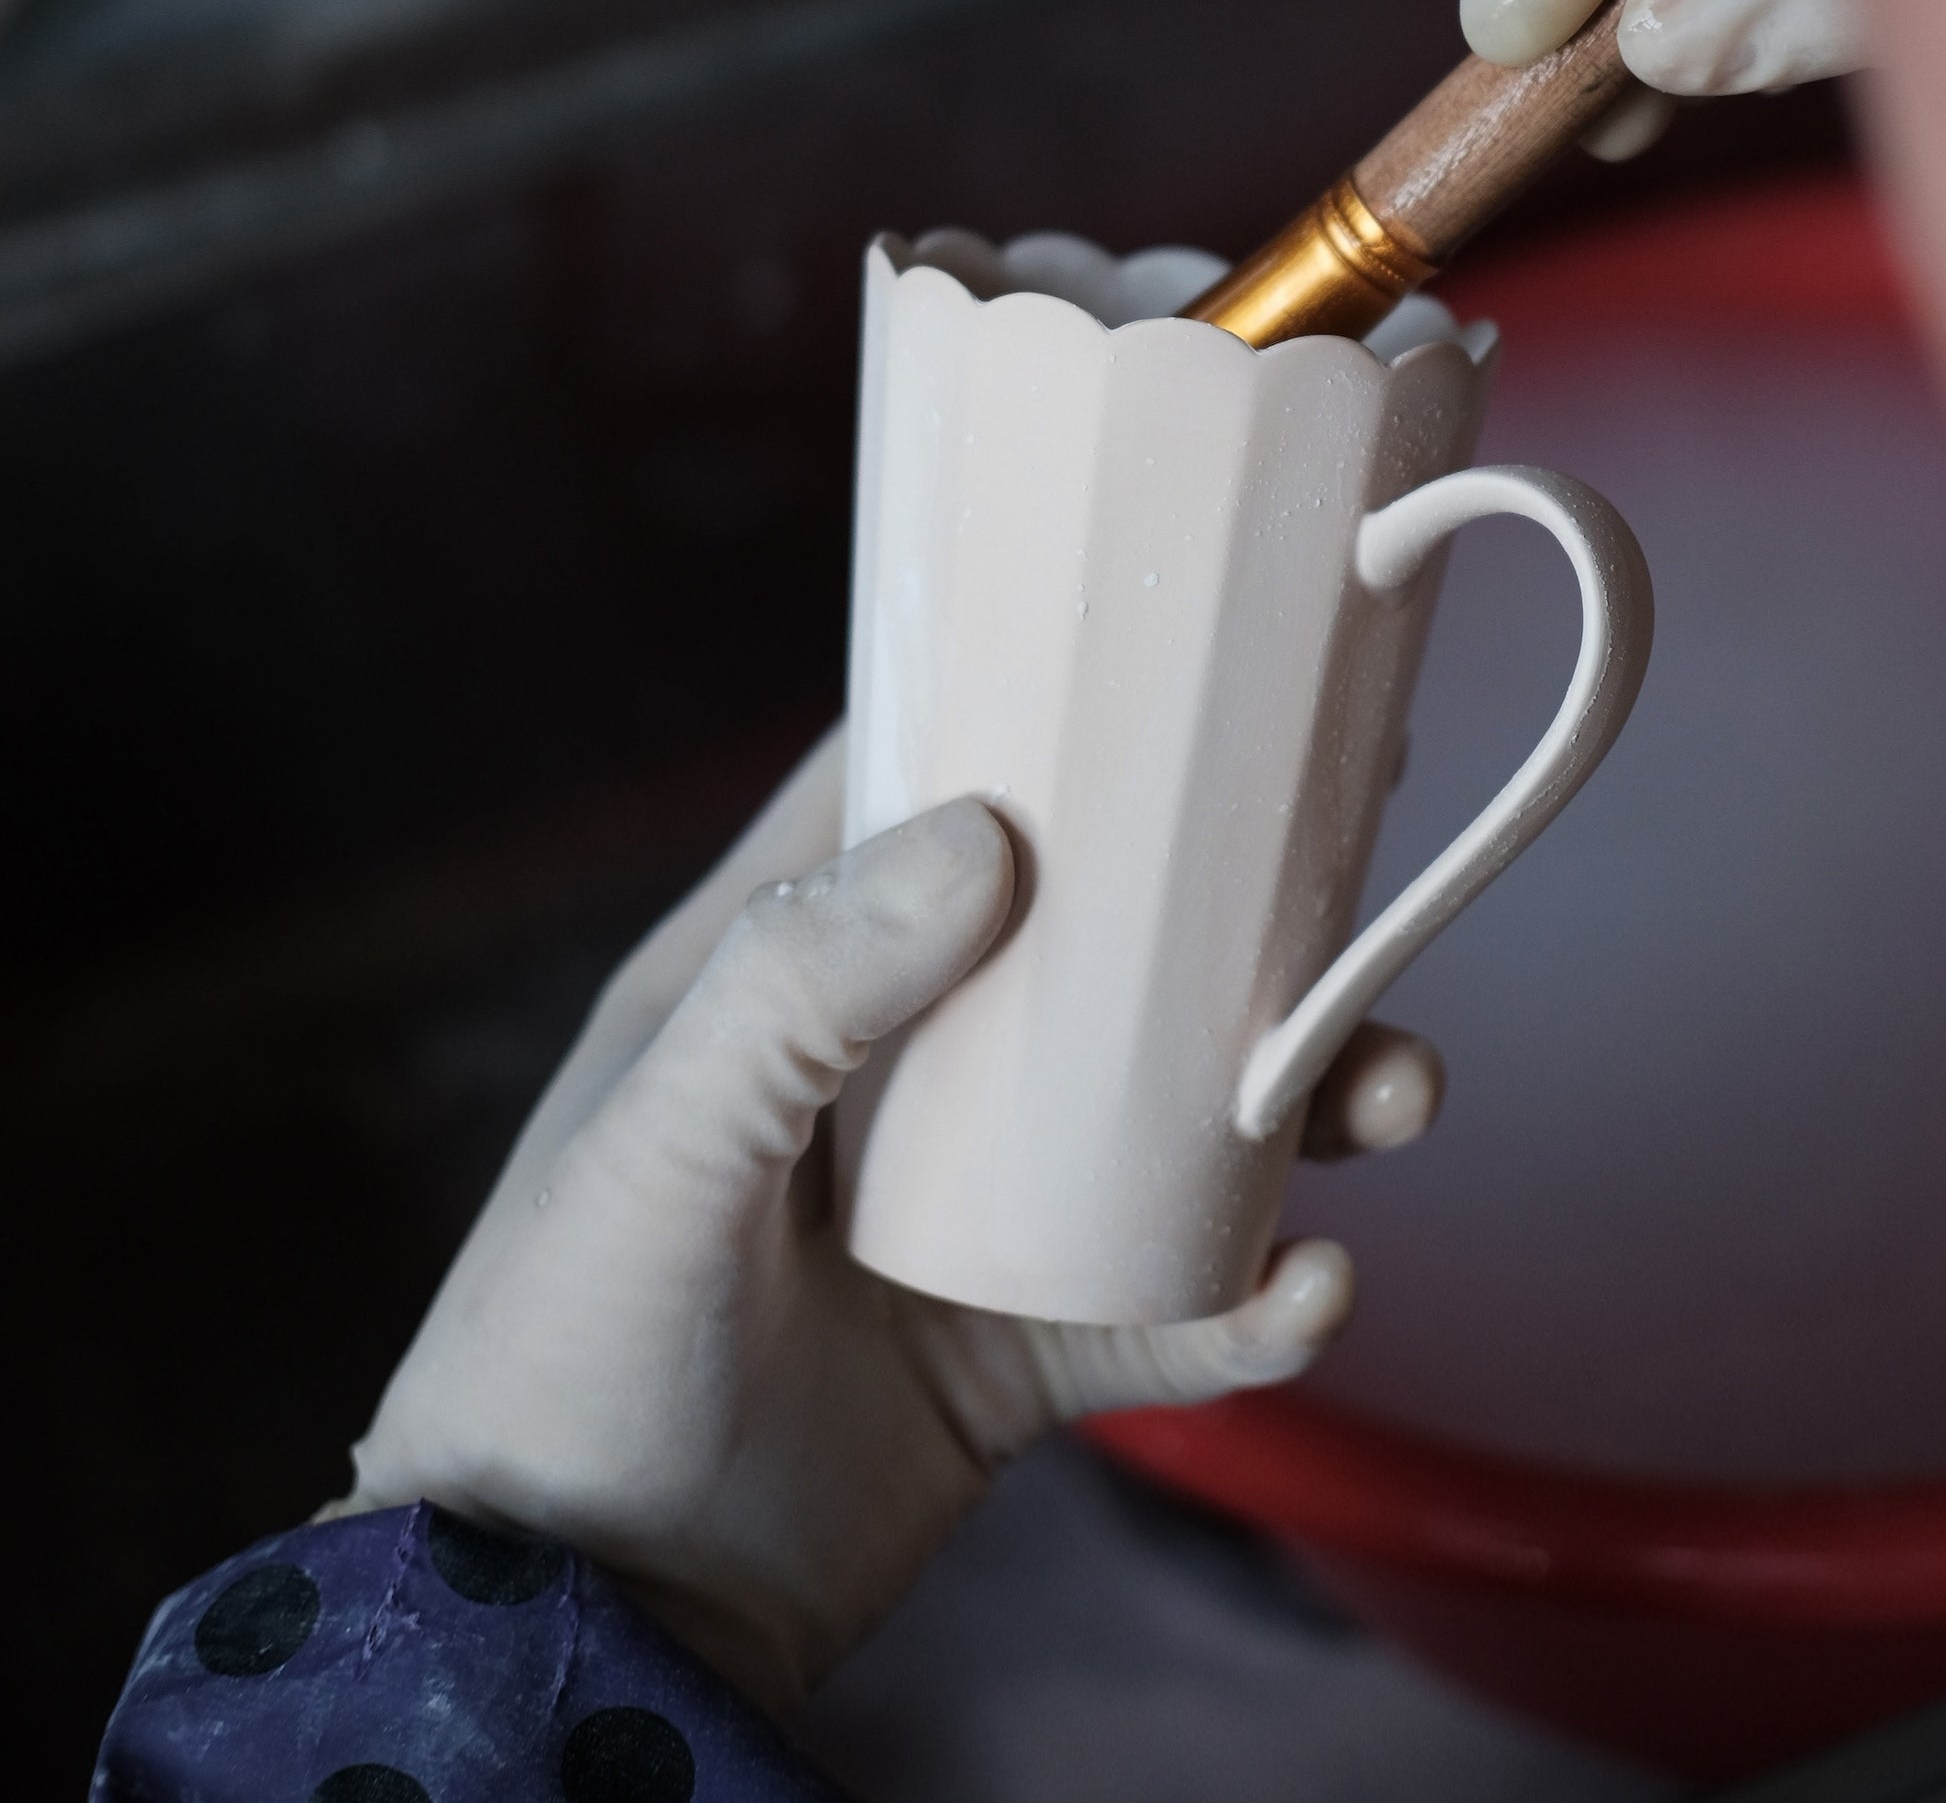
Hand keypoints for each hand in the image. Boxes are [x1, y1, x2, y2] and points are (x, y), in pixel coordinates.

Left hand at [343, 727, 1440, 1708]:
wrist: (577, 1631)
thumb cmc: (563, 1358)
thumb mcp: (657, 1151)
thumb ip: (796, 987)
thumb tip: (985, 836)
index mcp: (776, 977)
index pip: (911, 794)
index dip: (1037, 719)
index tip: (1184, 667)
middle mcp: (888, 1071)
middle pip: (1092, 952)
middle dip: (1233, 923)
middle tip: (1358, 890)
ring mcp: (964, 1215)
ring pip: (1166, 1122)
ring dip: (1295, 1102)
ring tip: (1394, 1094)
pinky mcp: (1015, 1355)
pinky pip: (1169, 1309)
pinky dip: (1254, 1303)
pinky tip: (1310, 1297)